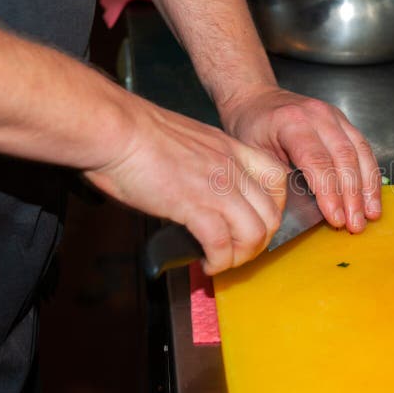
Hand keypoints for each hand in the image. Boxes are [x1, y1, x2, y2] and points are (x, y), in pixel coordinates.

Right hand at [84, 97, 286, 274]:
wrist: (115, 129)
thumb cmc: (136, 133)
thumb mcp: (187, 141)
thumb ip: (204, 163)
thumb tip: (200, 191)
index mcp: (230, 148)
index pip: (277, 178)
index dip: (274, 207)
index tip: (258, 220)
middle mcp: (231, 167)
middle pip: (271, 213)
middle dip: (261, 240)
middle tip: (239, 250)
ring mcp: (216, 187)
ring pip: (255, 233)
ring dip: (242, 255)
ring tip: (223, 261)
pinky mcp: (194, 206)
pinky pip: (222, 244)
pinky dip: (218, 261)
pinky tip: (206, 263)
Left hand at [218, 84, 381, 232]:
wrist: (255, 97)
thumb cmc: (250, 126)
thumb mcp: (253, 154)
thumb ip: (278, 179)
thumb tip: (302, 211)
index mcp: (292, 122)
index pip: (317, 161)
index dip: (329, 193)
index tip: (336, 219)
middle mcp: (318, 116)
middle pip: (344, 157)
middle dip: (353, 196)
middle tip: (355, 225)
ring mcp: (335, 116)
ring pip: (360, 153)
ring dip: (368, 187)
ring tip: (370, 215)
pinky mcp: (344, 122)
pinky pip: (364, 149)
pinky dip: (370, 175)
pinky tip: (371, 197)